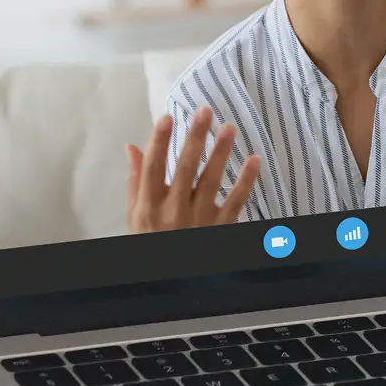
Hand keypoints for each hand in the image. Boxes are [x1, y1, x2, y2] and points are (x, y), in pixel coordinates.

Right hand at [125, 106, 260, 231]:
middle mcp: (174, 210)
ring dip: (220, 152)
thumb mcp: (136, 214)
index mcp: (150, 205)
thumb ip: (137, 180)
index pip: (153, 168)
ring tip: (229, 128)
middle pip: (185, 168)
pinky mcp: (221, 226)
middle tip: (205, 112)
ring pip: (211, 181)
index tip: (167, 118)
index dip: (158, 142)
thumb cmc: (151, 236)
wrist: (170, 273)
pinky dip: (246, 181)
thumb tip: (132, 147)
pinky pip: (236, 201)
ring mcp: (199, 219)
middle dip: (195, 138)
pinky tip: (253, 160)